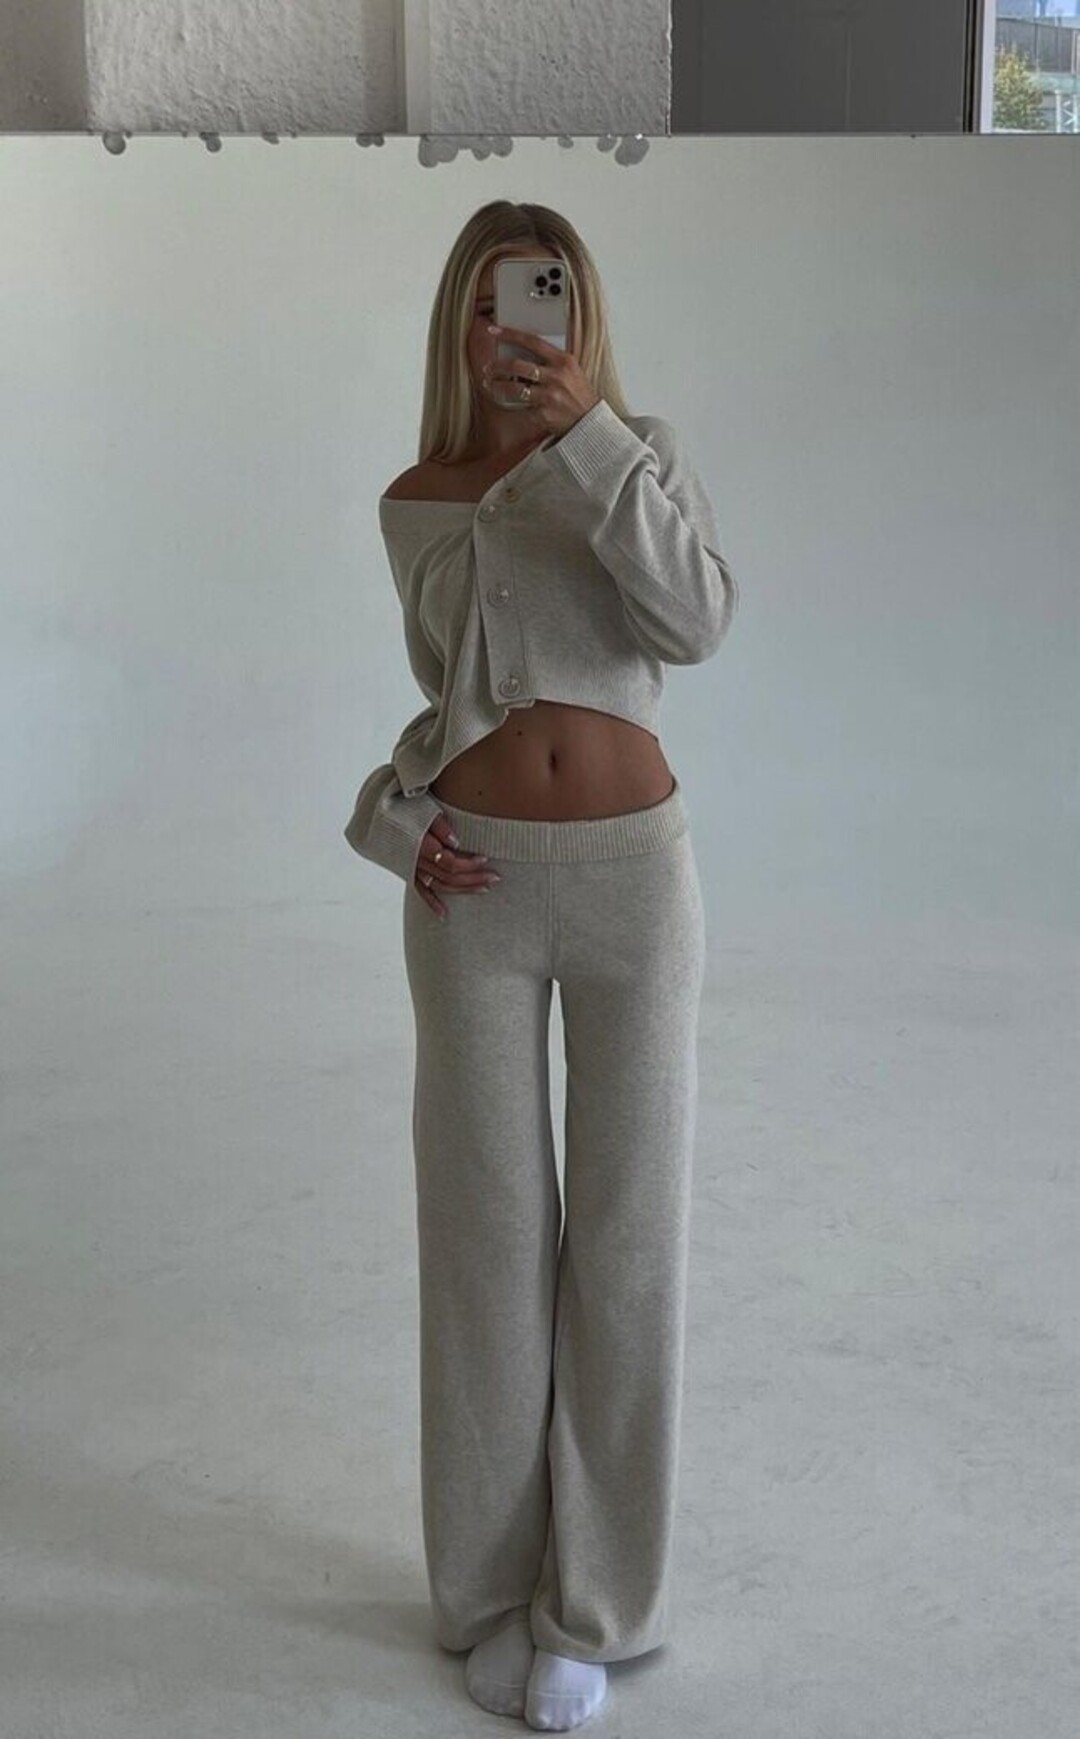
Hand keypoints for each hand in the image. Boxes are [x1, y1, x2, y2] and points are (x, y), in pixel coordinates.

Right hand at [413, 812, 500, 918]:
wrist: (380, 814)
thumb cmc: (406, 809)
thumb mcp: (424, 811)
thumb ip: (440, 826)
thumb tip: (456, 842)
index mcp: (421, 846)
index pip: (449, 862)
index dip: (468, 863)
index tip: (485, 859)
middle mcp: (416, 862)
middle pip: (449, 876)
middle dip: (474, 878)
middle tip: (495, 877)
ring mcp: (411, 870)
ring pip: (440, 886)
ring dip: (463, 890)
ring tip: (484, 889)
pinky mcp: (407, 873)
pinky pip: (420, 892)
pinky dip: (432, 904)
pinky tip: (444, 915)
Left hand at [481, 322, 601, 439]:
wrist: (589, 420)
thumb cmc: (578, 393)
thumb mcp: (572, 369)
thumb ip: (552, 359)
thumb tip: (525, 348)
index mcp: (563, 361)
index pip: (533, 342)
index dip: (511, 334)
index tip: (494, 330)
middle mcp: (556, 377)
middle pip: (518, 366)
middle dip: (498, 366)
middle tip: (488, 368)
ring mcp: (549, 396)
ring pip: (515, 389)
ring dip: (498, 387)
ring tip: (490, 385)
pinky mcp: (544, 414)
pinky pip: (521, 407)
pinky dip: (513, 406)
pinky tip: (506, 403)